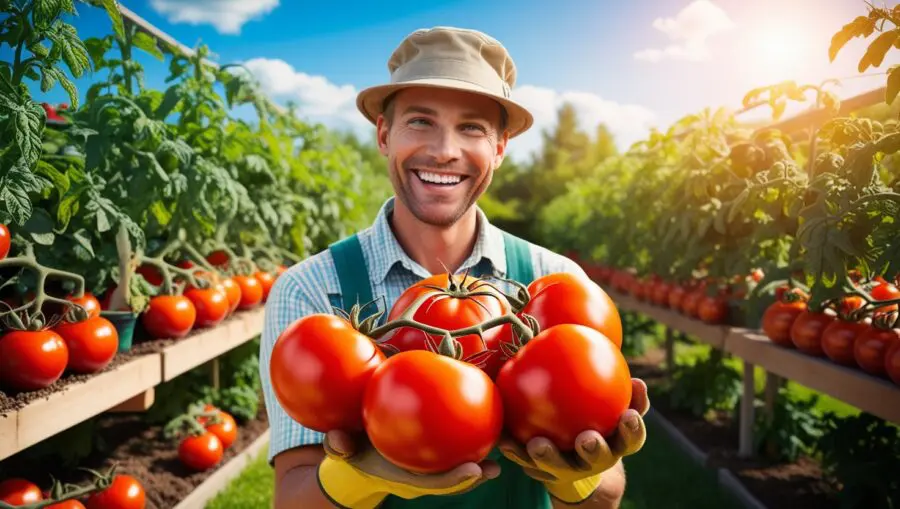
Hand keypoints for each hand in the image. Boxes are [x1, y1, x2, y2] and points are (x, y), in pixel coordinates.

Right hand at [317, 430, 499, 507]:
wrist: (356, 463)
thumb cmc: (352, 451)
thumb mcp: (342, 449)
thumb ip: (339, 444)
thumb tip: (336, 440)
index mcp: (403, 477)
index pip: (433, 484)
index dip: (454, 480)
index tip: (475, 471)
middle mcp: (419, 478)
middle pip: (451, 482)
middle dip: (473, 478)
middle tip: (496, 468)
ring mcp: (426, 472)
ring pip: (457, 472)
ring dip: (479, 466)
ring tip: (504, 454)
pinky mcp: (430, 461)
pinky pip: (453, 455)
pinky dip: (470, 446)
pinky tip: (488, 427)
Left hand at [498, 378, 649, 502]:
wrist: (576, 459)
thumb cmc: (596, 418)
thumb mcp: (610, 404)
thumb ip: (618, 387)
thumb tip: (627, 366)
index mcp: (616, 444)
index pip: (632, 439)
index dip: (633, 429)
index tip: (629, 415)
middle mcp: (594, 460)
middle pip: (598, 459)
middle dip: (594, 450)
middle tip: (586, 439)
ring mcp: (568, 470)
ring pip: (559, 467)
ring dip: (549, 457)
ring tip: (537, 444)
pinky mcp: (542, 472)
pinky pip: (527, 463)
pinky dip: (516, 451)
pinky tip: (504, 439)